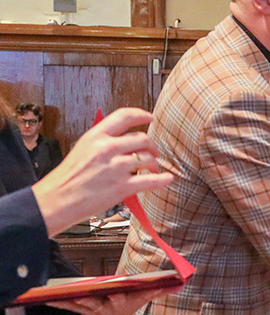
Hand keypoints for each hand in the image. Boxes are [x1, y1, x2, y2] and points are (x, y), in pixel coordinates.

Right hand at [32, 108, 173, 236]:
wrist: (57, 200)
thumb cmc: (68, 177)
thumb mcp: (82, 149)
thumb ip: (103, 142)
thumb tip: (126, 140)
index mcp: (96, 136)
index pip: (124, 116)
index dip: (141, 115)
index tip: (150, 117)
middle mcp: (107, 148)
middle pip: (143, 139)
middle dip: (152, 146)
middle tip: (154, 153)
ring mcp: (117, 168)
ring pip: (148, 159)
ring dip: (154, 164)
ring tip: (153, 169)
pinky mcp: (123, 187)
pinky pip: (151, 181)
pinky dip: (163, 179)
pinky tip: (167, 179)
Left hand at [48, 285, 180, 314]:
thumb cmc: (126, 307)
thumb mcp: (142, 300)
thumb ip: (158, 291)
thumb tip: (180, 283)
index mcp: (121, 303)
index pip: (122, 297)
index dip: (120, 294)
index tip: (119, 289)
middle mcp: (105, 307)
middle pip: (97, 302)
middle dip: (90, 299)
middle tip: (82, 295)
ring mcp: (90, 309)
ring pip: (78, 304)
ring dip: (68, 301)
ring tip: (55, 296)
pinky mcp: (78, 309)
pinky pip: (66, 305)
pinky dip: (56, 303)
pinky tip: (44, 299)